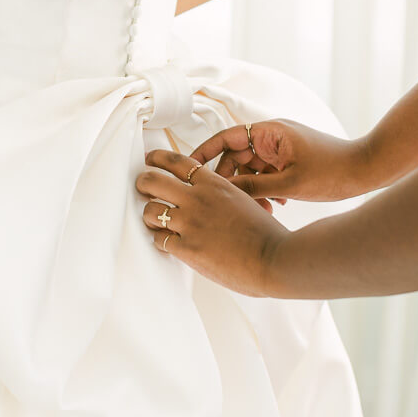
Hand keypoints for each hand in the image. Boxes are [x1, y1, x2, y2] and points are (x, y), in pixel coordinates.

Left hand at [135, 149, 288, 297]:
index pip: (177, 161)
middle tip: (142, 189)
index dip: (158, 157)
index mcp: (214, 184)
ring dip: (150, 216)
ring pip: (150, 210)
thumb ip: (222, 195)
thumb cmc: (267, 234)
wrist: (275, 259)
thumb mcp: (244, 201)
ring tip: (155, 221)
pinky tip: (167, 243)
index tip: (150, 158)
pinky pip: (158, 239)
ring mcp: (190, 223)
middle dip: (142, 183)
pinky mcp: (187, 248)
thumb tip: (209, 194)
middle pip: (153, 180)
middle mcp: (198, 199)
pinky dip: (160, 240)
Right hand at [189, 119, 371, 202]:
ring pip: (250, 171)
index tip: (187, 170)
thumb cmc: (334, 171)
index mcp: (270, 132)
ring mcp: (280, 150)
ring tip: (262, 210)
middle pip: (236, 158)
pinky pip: (265, 176)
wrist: (369, 170)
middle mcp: (272, 137)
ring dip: (250, 190)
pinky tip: (276, 207)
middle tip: (229, 204)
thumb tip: (223, 192)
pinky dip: (265, 191)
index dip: (203, 154)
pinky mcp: (289, 162)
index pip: (225, 138)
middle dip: (232, 182)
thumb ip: (253, 187)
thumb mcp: (289, 183)